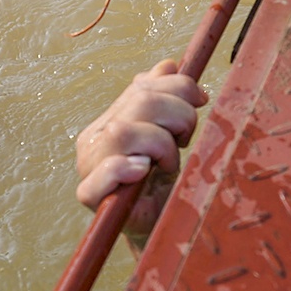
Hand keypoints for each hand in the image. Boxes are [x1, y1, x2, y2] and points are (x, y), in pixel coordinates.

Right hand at [75, 60, 207, 245]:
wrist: (155, 225)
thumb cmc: (161, 183)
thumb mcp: (169, 136)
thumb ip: (163, 100)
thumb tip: (167, 65)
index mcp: (111, 118)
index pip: (142, 86)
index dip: (177, 88)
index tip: (201, 101)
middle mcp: (95, 137)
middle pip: (138, 104)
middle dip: (176, 115)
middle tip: (186, 139)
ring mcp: (89, 164)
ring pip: (124, 131)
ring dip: (160, 144)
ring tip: (167, 163)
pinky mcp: (90, 194)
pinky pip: (105, 171)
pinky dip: (126, 167)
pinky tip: (143, 172)